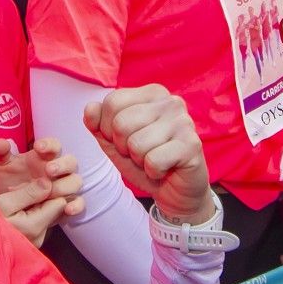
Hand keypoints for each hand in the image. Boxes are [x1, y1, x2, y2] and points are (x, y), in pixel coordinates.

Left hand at [0, 137, 82, 244]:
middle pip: (70, 162)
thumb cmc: (8, 179)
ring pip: (75, 182)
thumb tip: (0, 143)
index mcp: (44, 156)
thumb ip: (0, 152)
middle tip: (48, 170)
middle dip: (61, 165)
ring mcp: (64, 186)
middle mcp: (58, 170)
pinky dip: (76, 205)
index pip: (54, 145)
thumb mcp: (0, 165)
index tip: (38, 147)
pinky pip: (79, 203)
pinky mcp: (66, 203)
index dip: (49, 144)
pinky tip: (67, 209)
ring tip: (51, 191)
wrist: (9, 205)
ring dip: (66, 185)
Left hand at [82, 86, 211, 223]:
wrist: (174, 190)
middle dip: (123, 147)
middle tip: (140, 153)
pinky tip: (165, 169)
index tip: (124, 140)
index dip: (108, 129)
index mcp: (152, 93)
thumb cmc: (144, 160)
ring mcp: (184, 121)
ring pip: (136, 144)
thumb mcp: (114, 141)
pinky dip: (153, 172)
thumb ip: (98, 123)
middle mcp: (170, 102)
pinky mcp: (192, 144)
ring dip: (139, 160)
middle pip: (121, 123)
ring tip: (153, 160)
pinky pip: (153, 161)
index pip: (112, 102)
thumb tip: (90, 108)